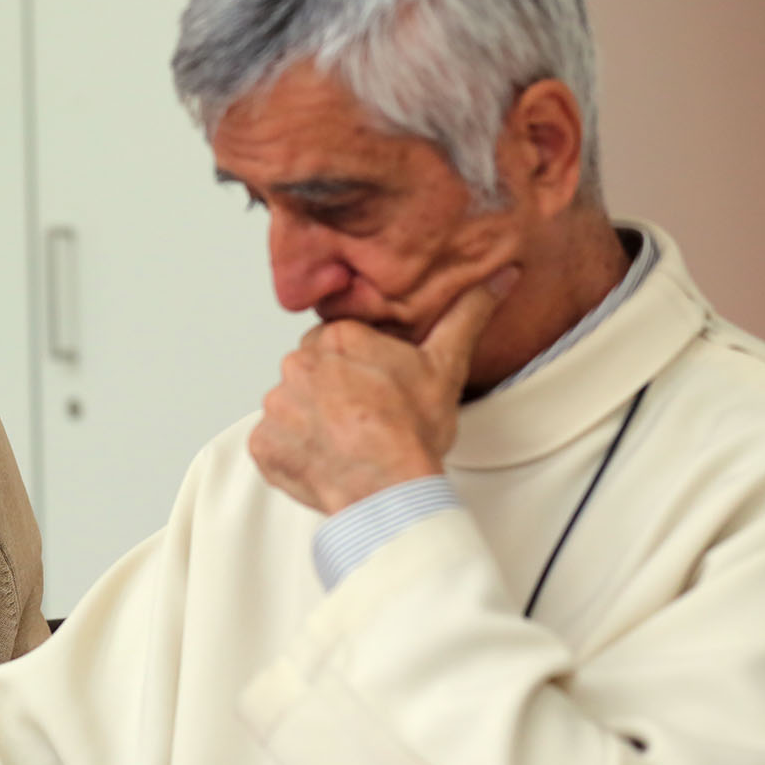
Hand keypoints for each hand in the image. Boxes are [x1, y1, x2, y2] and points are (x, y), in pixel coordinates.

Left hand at [250, 269, 517, 513]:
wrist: (387, 488)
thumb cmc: (412, 432)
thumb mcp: (446, 365)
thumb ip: (467, 314)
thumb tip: (502, 276)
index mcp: (336, 338)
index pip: (339, 344)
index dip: (360, 369)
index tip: (376, 391)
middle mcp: (297, 365)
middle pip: (312, 374)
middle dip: (332, 393)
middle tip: (363, 419)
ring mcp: (276, 405)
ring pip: (291, 407)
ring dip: (310, 422)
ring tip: (344, 442)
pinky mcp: (263, 443)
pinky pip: (272, 443)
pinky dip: (292, 452)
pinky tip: (323, 460)